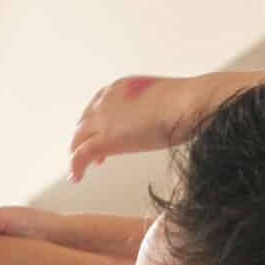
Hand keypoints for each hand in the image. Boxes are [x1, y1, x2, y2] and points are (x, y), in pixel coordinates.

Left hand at [69, 76, 207, 180]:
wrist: (188, 103)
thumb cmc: (187, 103)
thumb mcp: (163, 102)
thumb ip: (154, 111)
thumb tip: (162, 125)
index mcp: (121, 87)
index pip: (98, 106)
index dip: (96, 122)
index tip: (99, 134)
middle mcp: (107, 99)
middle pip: (84, 122)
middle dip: (84, 139)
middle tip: (91, 156)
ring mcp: (104, 118)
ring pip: (79, 138)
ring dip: (77, 153)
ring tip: (78, 169)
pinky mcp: (106, 138)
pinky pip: (81, 155)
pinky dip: (76, 166)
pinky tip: (76, 177)